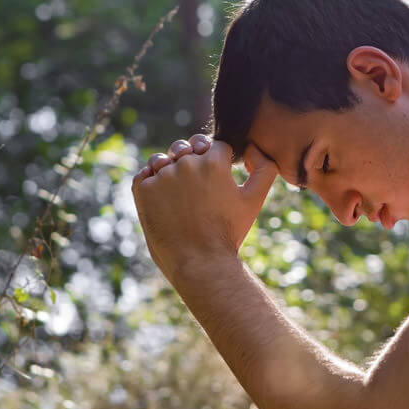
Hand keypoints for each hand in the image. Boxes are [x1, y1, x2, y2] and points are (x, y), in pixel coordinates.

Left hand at [131, 134, 276, 279]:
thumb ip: (265, 168)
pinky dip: (151, 182)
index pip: (216, 146)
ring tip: (179, 193)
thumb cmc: (228, 232)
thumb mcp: (254, 200)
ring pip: (164, 159)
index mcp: (213, 162)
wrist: (199, 263)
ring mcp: (162, 176)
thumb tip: (253, 149)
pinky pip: (144, 174)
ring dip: (169, 168)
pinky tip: (164, 200)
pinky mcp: (143, 190)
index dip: (219, 161)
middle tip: (199, 189)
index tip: (217, 181)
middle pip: (189, 148)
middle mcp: (186, 163)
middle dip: (195, 161)